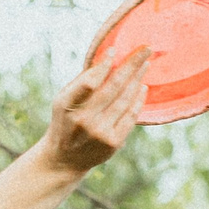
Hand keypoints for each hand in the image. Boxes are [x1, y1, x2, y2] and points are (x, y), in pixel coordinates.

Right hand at [37, 47, 152, 177]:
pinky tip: (143, 87)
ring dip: (137, 79)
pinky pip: (130, 116)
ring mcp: (100, 133)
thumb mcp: (63, 101)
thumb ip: (81, 82)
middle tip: (145, 49)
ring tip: (145, 64)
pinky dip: (138, 100)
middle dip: (131, 66)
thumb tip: (105, 58)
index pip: (89, 82)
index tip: (115, 50)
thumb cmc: (65, 121)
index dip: (103, 66)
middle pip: (112, 88)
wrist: (65, 159)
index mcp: (67, 105)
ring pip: (124, 100)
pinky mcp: (113, 143)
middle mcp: (84, 120)